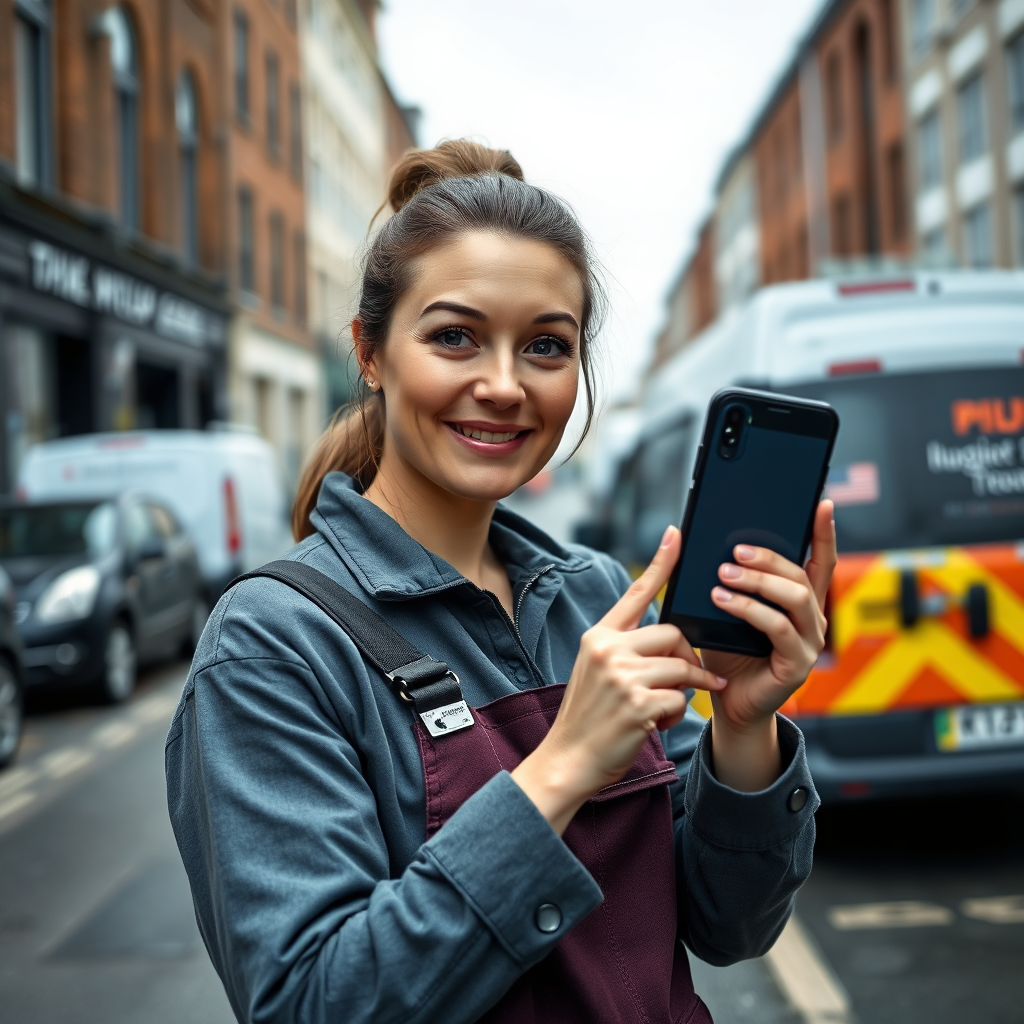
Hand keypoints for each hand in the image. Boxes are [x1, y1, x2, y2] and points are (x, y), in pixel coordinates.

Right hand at [511, 525, 724, 833]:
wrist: (568, 761)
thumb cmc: (589, 719)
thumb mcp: (599, 672)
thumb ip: (627, 650)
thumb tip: (674, 638)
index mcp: (599, 636)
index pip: (636, 591)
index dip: (662, 561)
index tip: (678, 534)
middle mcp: (608, 649)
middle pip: (674, 634)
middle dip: (688, 660)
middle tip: (684, 683)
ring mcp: (622, 675)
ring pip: (682, 668)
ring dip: (684, 692)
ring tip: (662, 710)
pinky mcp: (638, 703)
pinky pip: (680, 699)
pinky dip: (674, 716)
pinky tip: (651, 726)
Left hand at [701, 500, 836, 789]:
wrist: (727, 701)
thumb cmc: (728, 651)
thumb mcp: (727, 607)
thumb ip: (730, 580)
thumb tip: (711, 543)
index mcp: (800, 600)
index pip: (819, 560)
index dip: (823, 532)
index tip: (822, 503)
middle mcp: (813, 618)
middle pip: (801, 574)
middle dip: (769, 557)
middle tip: (736, 550)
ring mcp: (809, 641)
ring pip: (795, 597)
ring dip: (757, 581)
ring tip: (723, 575)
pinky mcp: (797, 663)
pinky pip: (779, 627)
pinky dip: (749, 609)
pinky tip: (723, 600)